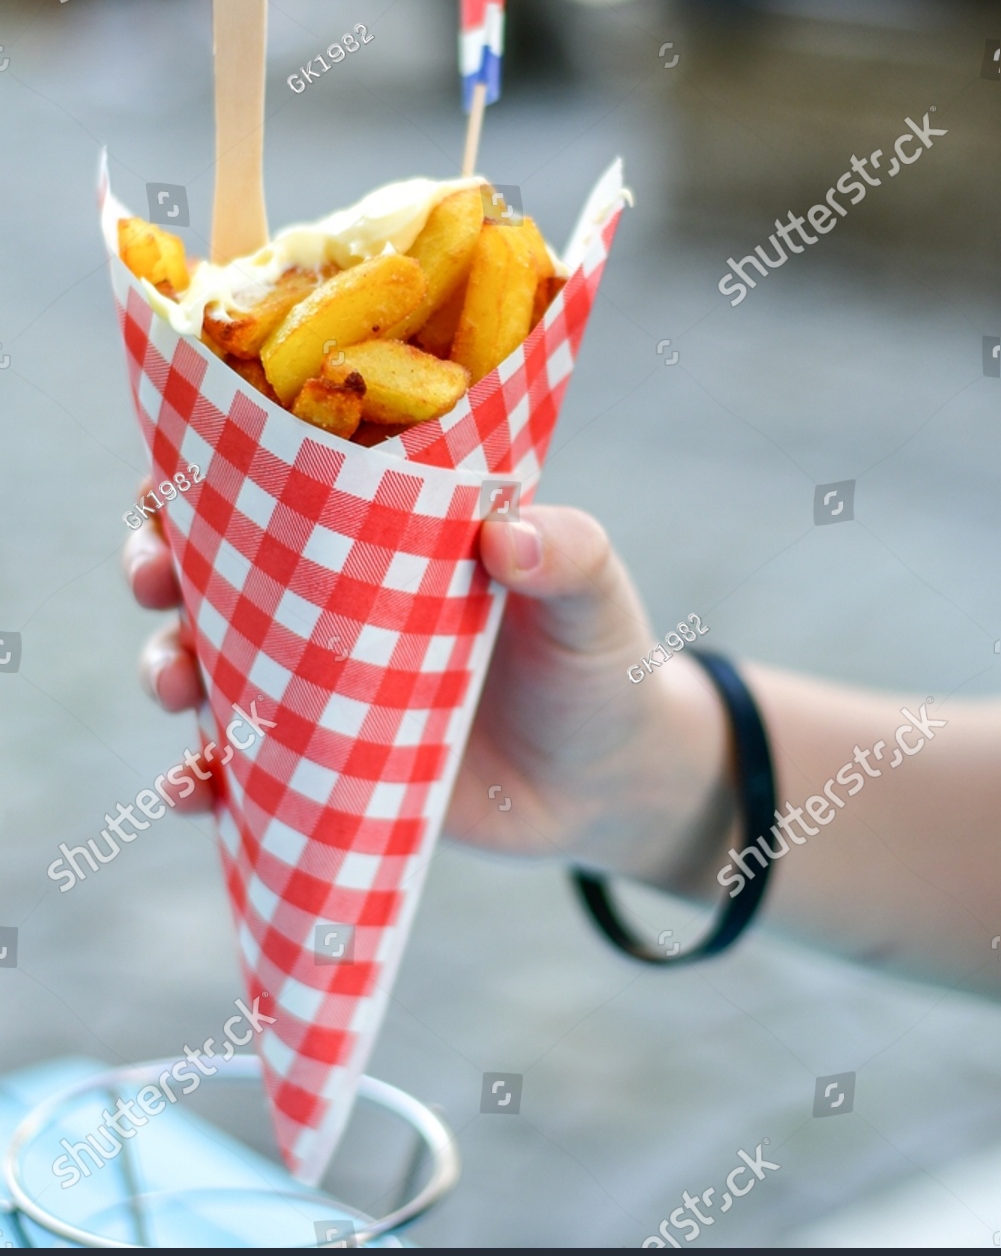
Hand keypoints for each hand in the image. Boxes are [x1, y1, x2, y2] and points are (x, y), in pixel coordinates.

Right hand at [123, 490, 732, 887]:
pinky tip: (193, 789)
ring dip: (165, 666)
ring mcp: (316, 684)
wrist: (606, 782)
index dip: (212, 466)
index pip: (282, 478)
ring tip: (174, 683)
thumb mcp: (594, 596)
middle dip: (157, 561)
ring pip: (205, 664)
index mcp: (384, 529)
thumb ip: (569, 554)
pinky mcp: (318, 767)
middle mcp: (331, 599)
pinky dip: (200, 779)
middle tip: (153, 574)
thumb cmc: (596, 660)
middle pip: (212, 566)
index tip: (175, 471)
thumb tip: (509, 537)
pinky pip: (237, 772)